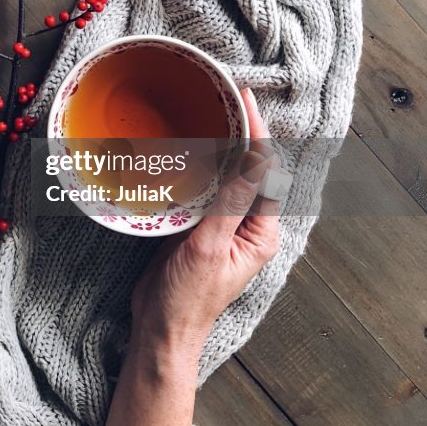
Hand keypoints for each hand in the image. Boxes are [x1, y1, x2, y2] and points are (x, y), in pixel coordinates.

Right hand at [130, 89, 279, 360]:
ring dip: (220, 145)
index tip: (245, 101)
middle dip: (241, 132)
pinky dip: (200, 164)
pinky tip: (189, 146)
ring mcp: (223, 224)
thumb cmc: (189, 299)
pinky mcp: (200, 226)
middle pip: (249, 169)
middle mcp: (248, 225)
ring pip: (227, 175)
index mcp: (261, 232)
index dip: (256, 133)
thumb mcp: (209, 248)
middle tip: (227, 96)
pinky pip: (205, 187)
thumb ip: (230, 204)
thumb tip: (253, 160)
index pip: (264, 171)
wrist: (161, 329)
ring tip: (211, 111)